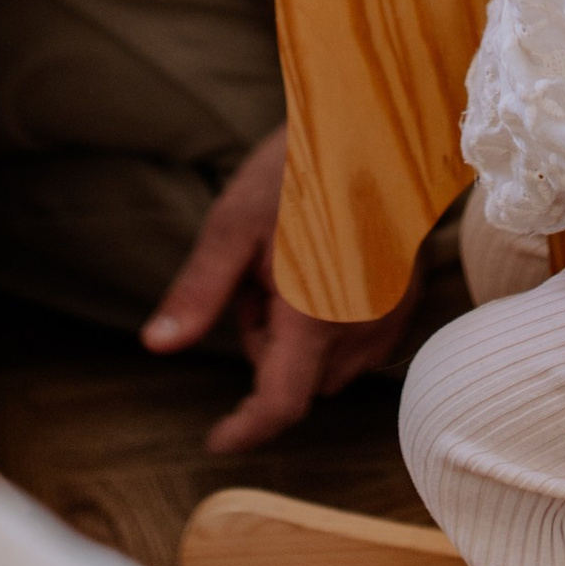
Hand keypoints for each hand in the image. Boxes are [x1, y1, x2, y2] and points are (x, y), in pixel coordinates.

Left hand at [142, 121, 417, 454]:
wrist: (376, 125)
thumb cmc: (300, 167)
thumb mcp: (233, 224)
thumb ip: (199, 294)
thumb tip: (156, 346)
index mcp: (315, 314)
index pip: (280, 404)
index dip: (245, 430)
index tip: (216, 440)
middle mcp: (361, 326)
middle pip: (297, 380)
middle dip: (266, 347)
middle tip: (254, 278)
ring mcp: (390, 315)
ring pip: (327, 365)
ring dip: (299, 339)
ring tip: (290, 265)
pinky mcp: (407, 301)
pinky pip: (359, 345)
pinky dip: (331, 328)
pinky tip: (323, 270)